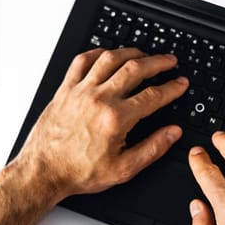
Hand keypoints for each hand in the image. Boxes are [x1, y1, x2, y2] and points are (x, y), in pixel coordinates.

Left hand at [11, 48, 189, 204]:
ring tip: (143, 54)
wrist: (44, 171)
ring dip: (130, 52)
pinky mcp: (65, 90)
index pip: (153, 95)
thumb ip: (153, 149)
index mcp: (116, 119)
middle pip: (135, 69)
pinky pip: (81, 61)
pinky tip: (107, 54)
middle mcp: (99, 99)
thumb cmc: (79, 172)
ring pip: (110, 59)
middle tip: (169, 61)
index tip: (180, 83)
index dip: (172, 87)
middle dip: (157, 62)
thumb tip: (172, 133)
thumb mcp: (123, 169)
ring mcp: (80, 91)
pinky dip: (96, 53)